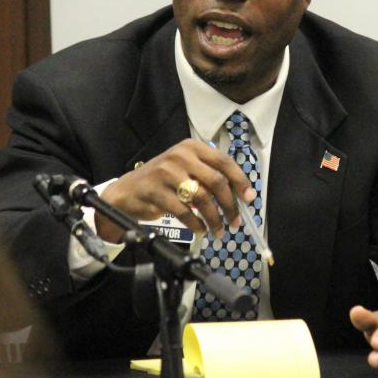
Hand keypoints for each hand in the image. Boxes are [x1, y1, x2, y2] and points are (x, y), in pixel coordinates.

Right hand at [94, 139, 255, 242]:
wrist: (128, 190)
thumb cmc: (163, 181)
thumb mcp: (185, 169)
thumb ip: (209, 176)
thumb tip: (239, 195)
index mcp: (192, 147)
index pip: (224, 162)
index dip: (240, 181)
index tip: (249, 198)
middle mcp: (181, 156)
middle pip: (217, 182)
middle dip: (230, 205)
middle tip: (235, 221)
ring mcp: (167, 173)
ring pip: (203, 199)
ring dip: (215, 219)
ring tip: (218, 230)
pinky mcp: (157, 192)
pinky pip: (185, 212)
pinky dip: (196, 224)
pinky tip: (200, 229)